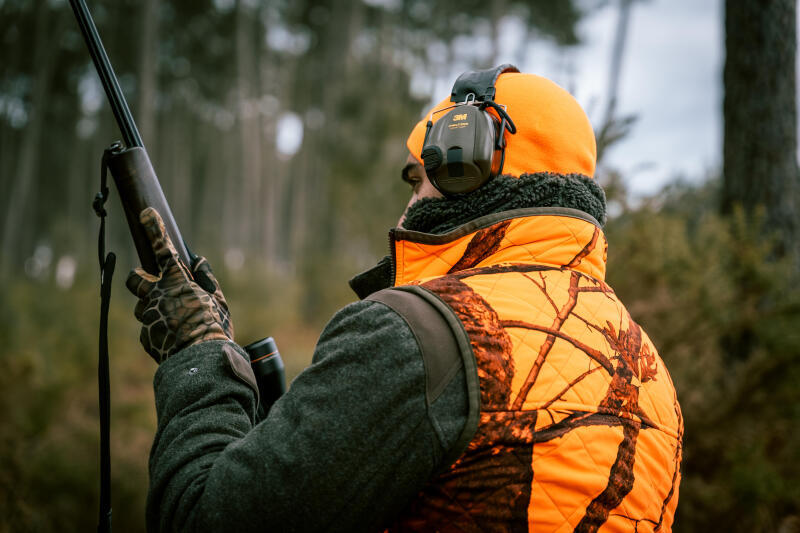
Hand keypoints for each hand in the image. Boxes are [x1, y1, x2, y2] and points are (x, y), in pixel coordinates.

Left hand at [125, 207, 233, 362]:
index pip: (162, 249)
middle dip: (139, 278)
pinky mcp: (145, 336)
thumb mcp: (218, 300)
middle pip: (134, 279)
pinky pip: (148, 327)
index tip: (146, 213)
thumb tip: (198, 262)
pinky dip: (159, 329)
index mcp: (176, 281)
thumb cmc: (213, 328)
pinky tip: (175, 338)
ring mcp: (148, 317)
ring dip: (154, 308)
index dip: (154, 229)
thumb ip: (206, 279)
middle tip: (150, 282)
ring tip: (175, 322)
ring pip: (142, 306)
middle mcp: (157, 295)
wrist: (200, 362)